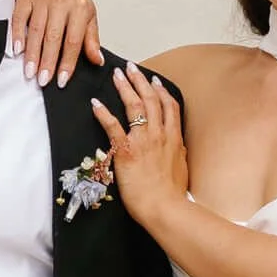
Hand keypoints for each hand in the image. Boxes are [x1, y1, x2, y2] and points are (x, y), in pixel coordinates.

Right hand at [9, 0, 103, 86]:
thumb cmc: (73, 2)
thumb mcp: (89, 18)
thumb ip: (92, 40)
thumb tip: (98, 61)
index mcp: (80, 8)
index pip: (73, 41)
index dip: (67, 62)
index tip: (61, 80)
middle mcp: (61, 1)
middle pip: (53, 37)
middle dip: (47, 61)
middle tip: (43, 80)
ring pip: (36, 30)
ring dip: (32, 54)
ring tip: (30, 72)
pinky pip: (20, 18)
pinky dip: (17, 35)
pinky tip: (17, 50)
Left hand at [91, 64, 187, 228]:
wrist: (165, 207)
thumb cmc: (171, 194)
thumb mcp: (181, 168)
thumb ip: (178, 153)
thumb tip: (178, 148)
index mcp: (173, 138)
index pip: (169, 106)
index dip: (161, 91)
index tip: (155, 81)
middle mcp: (159, 134)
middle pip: (150, 99)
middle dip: (140, 81)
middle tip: (131, 68)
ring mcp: (143, 141)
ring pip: (134, 106)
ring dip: (125, 88)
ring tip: (117, 75)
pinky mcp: (126, 150)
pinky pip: (112, 126)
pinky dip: (103, 113)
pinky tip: (96, 103)